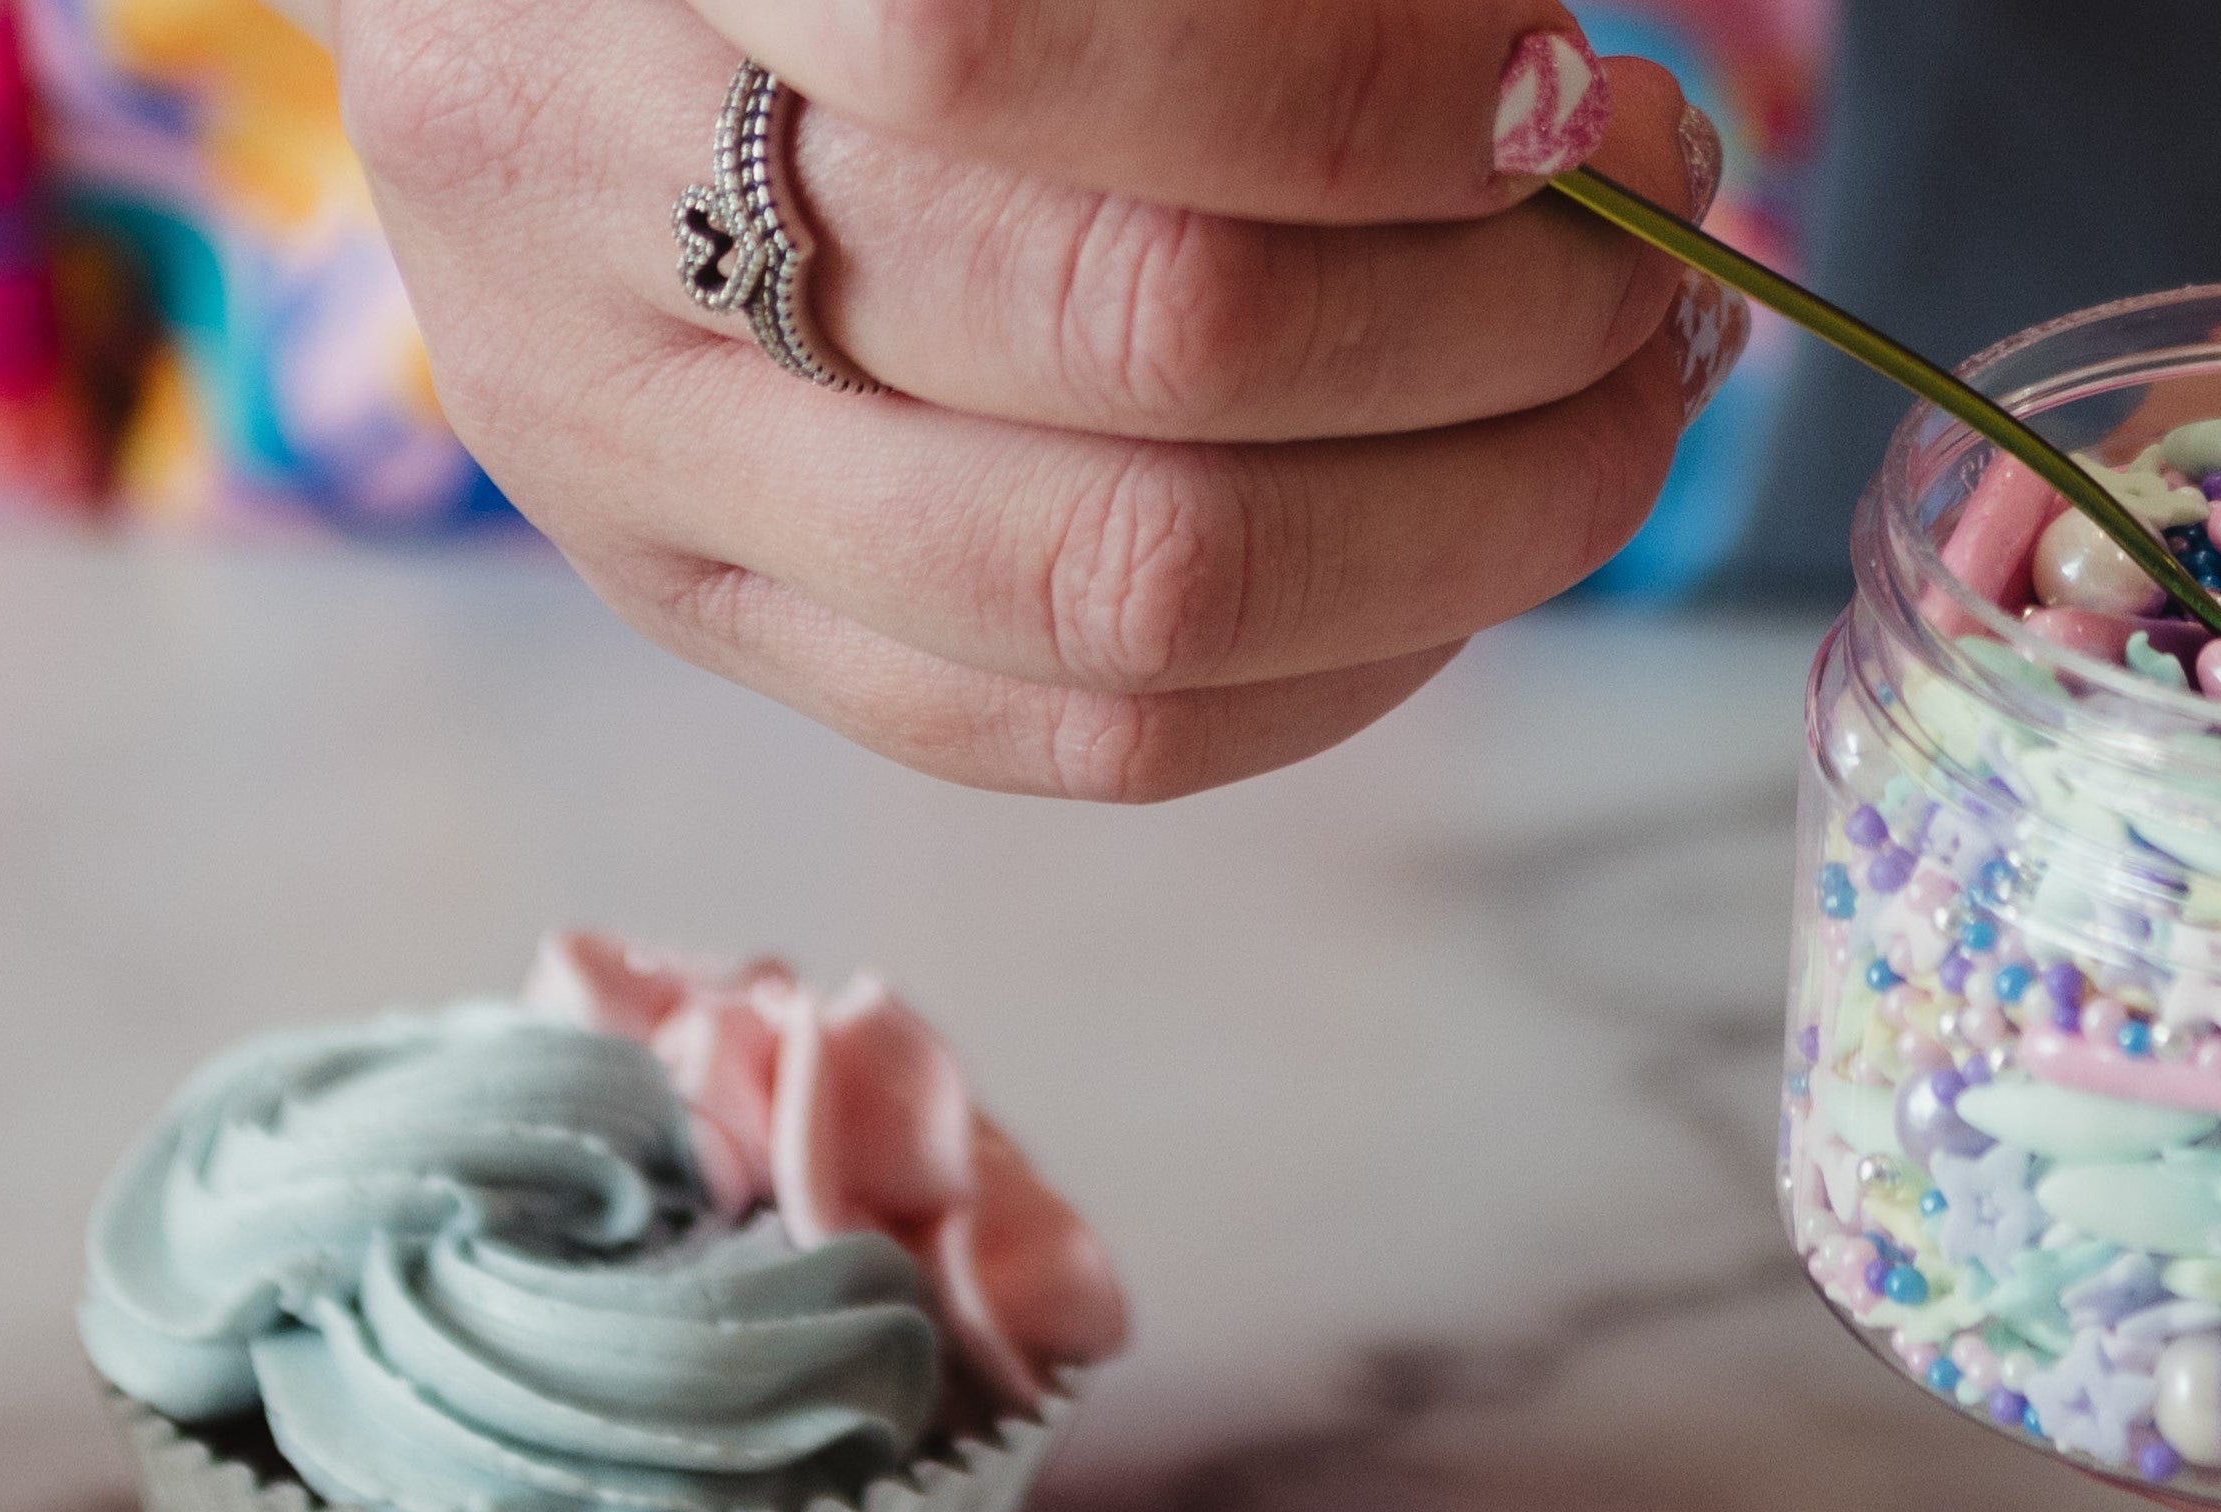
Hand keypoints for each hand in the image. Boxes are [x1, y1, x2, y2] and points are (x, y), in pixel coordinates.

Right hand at [334, 0, 1739, 799]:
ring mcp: (616, 454)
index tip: (1567, 87)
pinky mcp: (692, 608)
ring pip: (1123, 591)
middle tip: (1649, 241)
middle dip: (1484, 313)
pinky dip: (1340, 663)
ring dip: (1462, 511)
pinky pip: (1072, 735)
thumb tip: (1553, 107)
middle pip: (1124, 347)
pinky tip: (1472, 545)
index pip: (1002, 47)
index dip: (1354, 95)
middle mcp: (571, 210)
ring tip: (1614, 388)